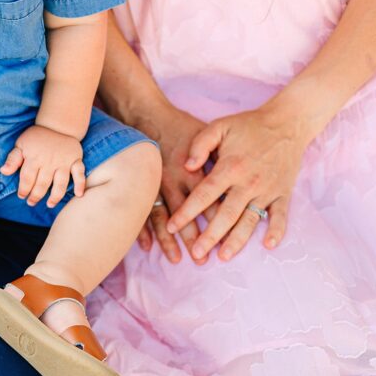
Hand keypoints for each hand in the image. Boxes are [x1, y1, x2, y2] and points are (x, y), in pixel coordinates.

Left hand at [0, 125, 86, 207]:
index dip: (23, 189)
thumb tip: (3, 171)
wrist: (58, 124)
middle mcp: (50, 161)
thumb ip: (13, 159)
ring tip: (49, 204)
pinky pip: (80, 173)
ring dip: (55, 196)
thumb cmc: (37, 137)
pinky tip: (79, 194)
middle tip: (31, 202)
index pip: (27, 178)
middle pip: (42, 184)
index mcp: (34, 158)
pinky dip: (80, 184)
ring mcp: (64, 162)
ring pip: (60, 183)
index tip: (21, 196)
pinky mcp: (76, 160)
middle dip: (36, 196)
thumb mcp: (21, 144)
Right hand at [134, 105, 211, 264]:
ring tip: (176, 259)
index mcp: (196, 171)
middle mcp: (175, 181)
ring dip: (169, 241)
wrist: (148, 116)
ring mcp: (156, 185)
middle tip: (203, 258)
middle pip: (188, 215)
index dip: (218, 220)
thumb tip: (233, 180)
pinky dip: (143, 230)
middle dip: (195, 238)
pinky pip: (142, 211)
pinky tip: (147, 247)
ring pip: (163, 218)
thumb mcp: (209, 133)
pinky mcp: (143, 186)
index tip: (226, 239)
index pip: (211, 201)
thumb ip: (221, 161)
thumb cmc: (181, 127)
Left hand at [167, 104, 307, 260]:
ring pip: (250, 220)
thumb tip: (187, 165)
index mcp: (230, 167)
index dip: (186, 212)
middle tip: (196, 253)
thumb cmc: (248, 125)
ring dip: (238, 240)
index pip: (203, 195)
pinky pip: (281, 215)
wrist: (288, 122)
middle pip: (226, 214)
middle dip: (210, 236)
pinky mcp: (283, 192)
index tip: (172, 227)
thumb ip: (200, 144)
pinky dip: (277, 230)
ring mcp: (268, 189)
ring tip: (223, 256)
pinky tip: (269, 245)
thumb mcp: (220, 127)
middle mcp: (249, 182)